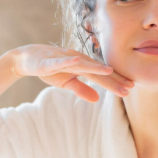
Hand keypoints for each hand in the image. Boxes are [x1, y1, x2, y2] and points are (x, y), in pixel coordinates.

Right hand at [10, 44, 133, 102]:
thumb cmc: (50, 69)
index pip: (101, 76)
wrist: (28, 59)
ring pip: (82, 64)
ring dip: (95, 67)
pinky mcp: (49, 60)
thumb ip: (81, 89)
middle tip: (128, 87)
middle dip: (112, 79)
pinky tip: (77, 61)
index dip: (115, 82)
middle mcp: (76, 60)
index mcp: (82, 66)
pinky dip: (67, 61)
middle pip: (96, 71)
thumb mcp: (66, 82)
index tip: (130, 89)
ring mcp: (63, 59)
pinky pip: (59, 61)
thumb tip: (97, 99)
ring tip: (109, 71)